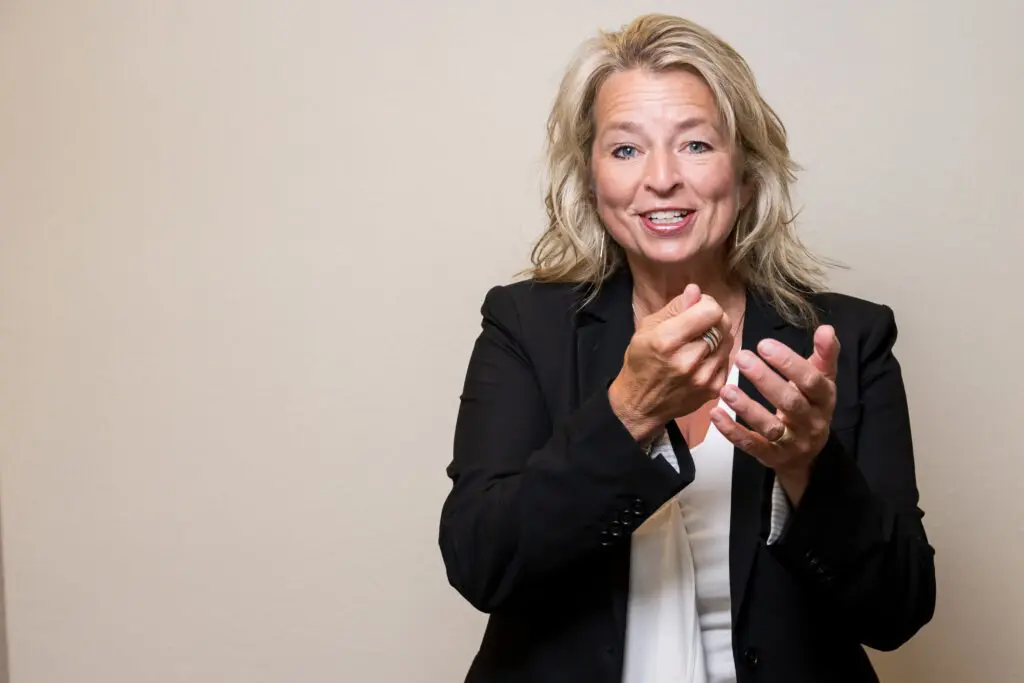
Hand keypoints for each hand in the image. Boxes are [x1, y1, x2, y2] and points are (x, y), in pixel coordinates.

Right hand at [609, 285, 734, 444]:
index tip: (697, 308)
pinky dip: (718, 356)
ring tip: (700, 342)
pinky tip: (702, 359)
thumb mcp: (647, 329)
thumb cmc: (640, 362)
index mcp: (667, 340)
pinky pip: (728, 360)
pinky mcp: (714, 389)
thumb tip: (696, 291)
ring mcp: (703, 377)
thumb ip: (675, 308)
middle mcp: (688, 359)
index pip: (710, 310)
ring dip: (718, 337)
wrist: (641, 404)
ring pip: (729, 341)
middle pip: (723, 324)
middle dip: (713, 319)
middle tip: (700, 324)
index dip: (706, 304)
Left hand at [710, 325, 840, 503]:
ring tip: (725, 389)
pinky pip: (751, 445)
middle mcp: (812, 423)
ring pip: (770, 427)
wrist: (806, 455)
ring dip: (746, 407)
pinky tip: (716, 414)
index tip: (764, 344)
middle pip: (790, 402)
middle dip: (765, 380)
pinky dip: (732, 431)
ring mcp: (792, 443)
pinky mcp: (771, 457)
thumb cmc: (809, 406)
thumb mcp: (821, 382)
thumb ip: (824, 356)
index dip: (789, 363)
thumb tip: (827, 328)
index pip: (811, 380)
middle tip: (742, 357)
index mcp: (825, 400)